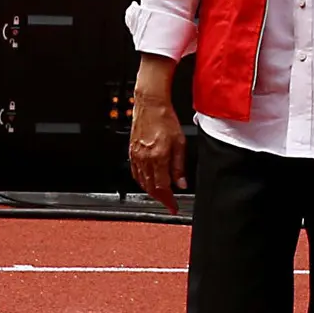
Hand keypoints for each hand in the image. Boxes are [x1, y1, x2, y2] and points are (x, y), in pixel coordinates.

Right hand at [128, 55, 185, 214]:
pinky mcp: (131, 152)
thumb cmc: (165, 119)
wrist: (150, 104)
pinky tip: (148, 181)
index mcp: (158, 157)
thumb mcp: (180, 143)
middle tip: (169, 203)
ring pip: (142, 182)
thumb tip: (181, 183)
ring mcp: (136, 156)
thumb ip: (179, 166)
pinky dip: (142, 181)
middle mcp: (145, 159)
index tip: (174, 208)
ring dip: (152, 191)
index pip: (163, 188)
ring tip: (161, 194)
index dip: (169, 201)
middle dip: (161, 198)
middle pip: (151, 188)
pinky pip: (135, 173)